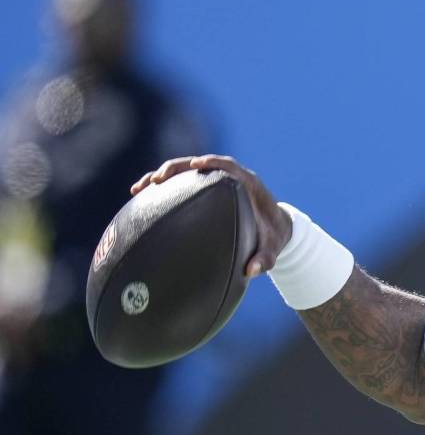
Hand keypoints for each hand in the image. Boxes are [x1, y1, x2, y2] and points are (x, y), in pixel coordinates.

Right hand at [130, 155, 291, 277]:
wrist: (274, 229)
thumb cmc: (273, 237)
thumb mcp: (272, 249)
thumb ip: (265, 259)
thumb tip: (252, 272)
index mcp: (248, 184)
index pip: (229, 166)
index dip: (213, 163)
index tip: (196, 165)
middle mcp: (229, 179)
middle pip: (199, 165)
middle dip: (177, 168)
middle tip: (157, 179)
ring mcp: (214, 183)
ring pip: (185, 173)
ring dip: (162, 176)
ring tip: (139, 188)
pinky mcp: (204, 191)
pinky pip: (181, 186)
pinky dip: (163, 190)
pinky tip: (140, 200)